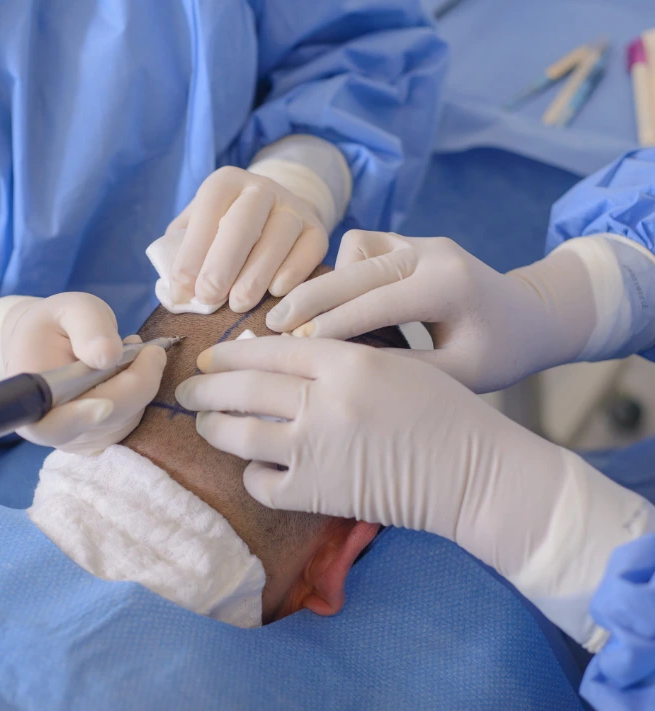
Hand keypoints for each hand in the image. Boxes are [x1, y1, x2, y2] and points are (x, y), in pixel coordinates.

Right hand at [0, 292, 165, 453]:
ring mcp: (76, 438)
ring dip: (139, 385)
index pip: (52, 424)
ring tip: (129, 350)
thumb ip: (88, 327)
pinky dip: (140, 393)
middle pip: (102, 421)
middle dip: (135, 384)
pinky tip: (130, 368)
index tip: (105, 405)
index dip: (79, 418)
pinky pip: (131, 420)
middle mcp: (50, 428)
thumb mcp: (71, 309)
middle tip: (151, 350)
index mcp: (31, 397)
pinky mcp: (98, 437)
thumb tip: (108, 356)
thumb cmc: (56, 324)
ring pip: (124, 420)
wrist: (48, 342)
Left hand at [165, 166, 328, 312]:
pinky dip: (293, 272)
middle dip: (223, 263)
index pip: (207, 212)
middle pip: (244, 222)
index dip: (192, 253)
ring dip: (256, 274)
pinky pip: (309, 250)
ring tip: (238, 304)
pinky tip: (275, 292)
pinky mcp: (317, 229)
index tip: (181, 291)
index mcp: (225, 183)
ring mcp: (293, 206)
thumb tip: (176, 293)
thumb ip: (182, 254)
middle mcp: (262, 188)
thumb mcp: (198, 231)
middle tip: (208, 297)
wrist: (274, 215)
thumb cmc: (223, 232)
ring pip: (278, 236)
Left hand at [175, 336, 652, 647]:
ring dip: (215, 427)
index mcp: (347, 361)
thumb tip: (272, 355)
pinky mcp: (319, 493)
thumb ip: (336, 355)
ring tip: (207, 424)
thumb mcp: (393, 363)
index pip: (270, 349)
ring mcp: (317, 449)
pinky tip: (254, 467)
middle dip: (206, 388)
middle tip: (187, 390)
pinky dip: (252, 474)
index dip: (231, 353)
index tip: (210, 357)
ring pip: (240, 434)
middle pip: (243, 388)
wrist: (475, 472)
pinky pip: (262, 483)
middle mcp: (325, 401)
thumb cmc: (442, 411)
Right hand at [265, 230, 595, 392]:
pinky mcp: (409, 241)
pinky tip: (337, 304)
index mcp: (448, 284)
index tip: (292, 349)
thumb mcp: (460, 374)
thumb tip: (344, 374)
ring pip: (353, 250)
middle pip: (355, 270)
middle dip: (310, 299)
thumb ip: (406, 371)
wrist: (532, 314)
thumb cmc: (500, 352)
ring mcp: (420, 241)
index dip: (332, 327)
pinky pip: (361, 245)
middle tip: (273, 327)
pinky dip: (343, 272)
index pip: (376, 303)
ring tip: (302, 321)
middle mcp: (432, 252)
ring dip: (328, 283)